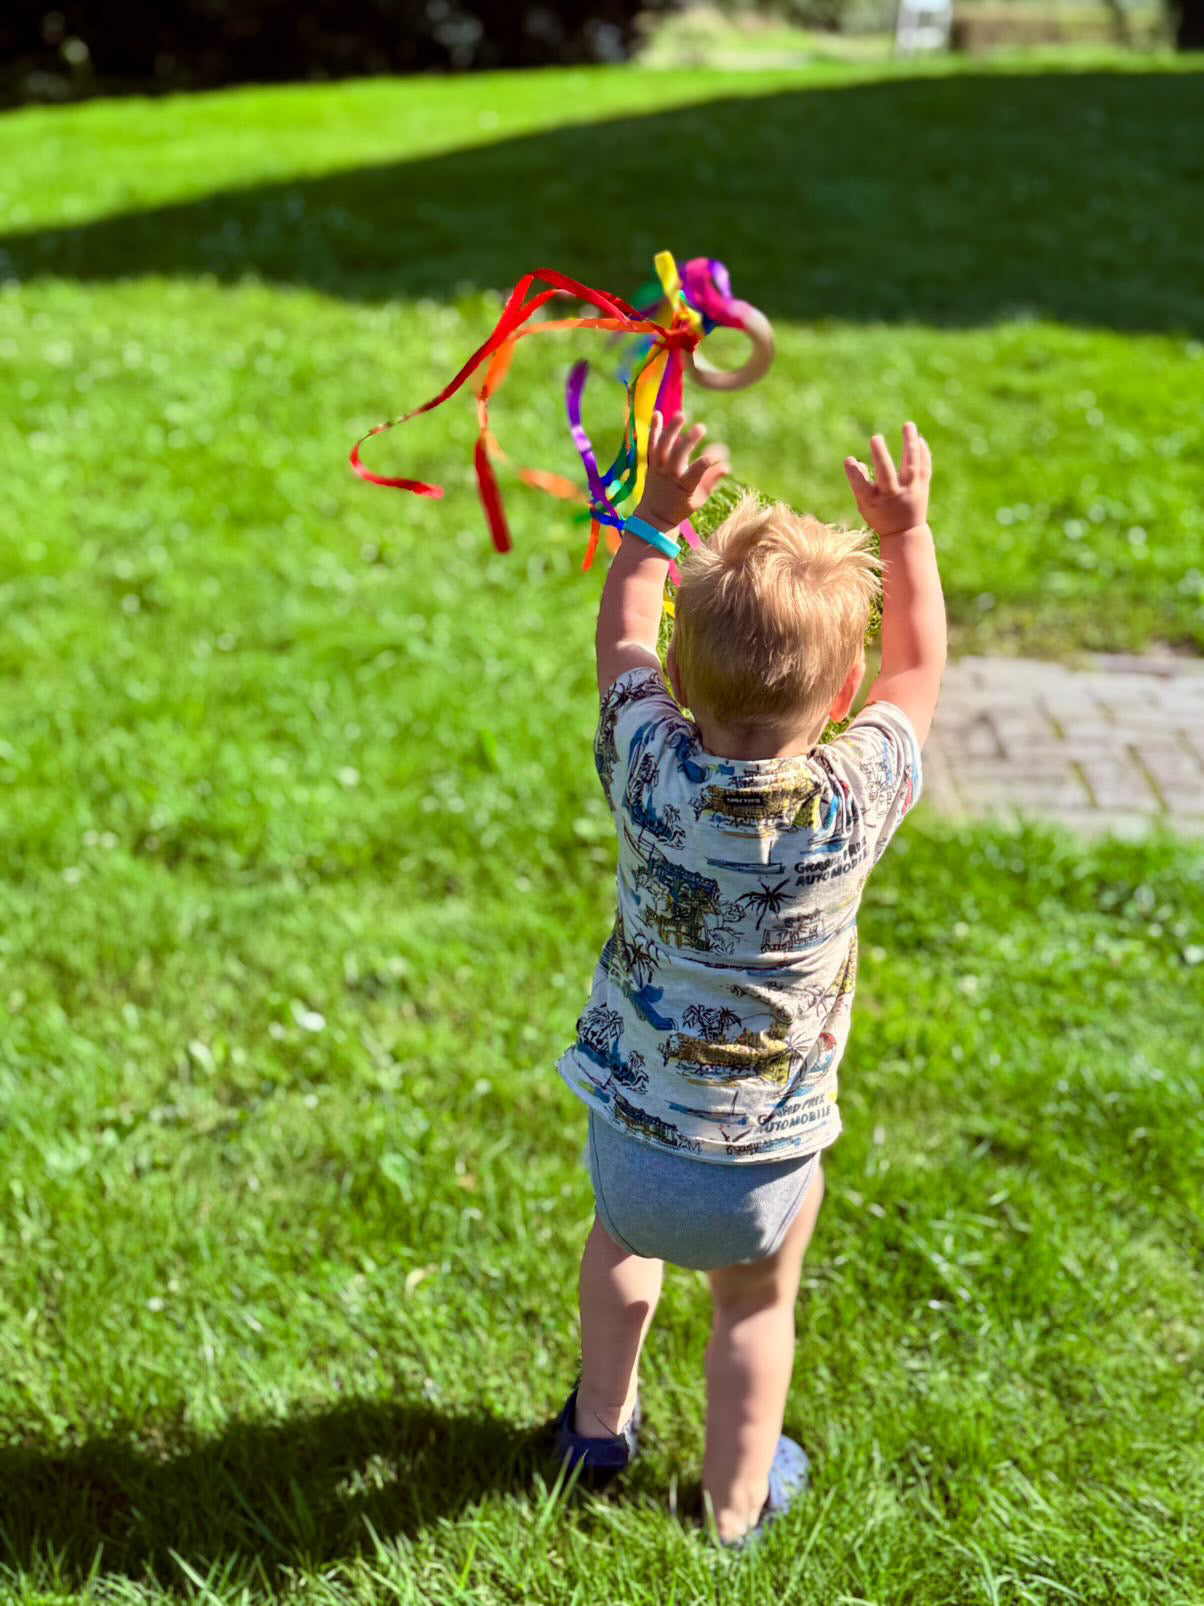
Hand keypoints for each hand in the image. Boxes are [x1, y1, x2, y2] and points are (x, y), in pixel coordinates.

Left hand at [634, 410, 729, 531]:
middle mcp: (670, 476)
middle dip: (689, 441)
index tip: (718, 456)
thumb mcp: (700, 499)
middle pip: (678, 456)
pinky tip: (657, 413)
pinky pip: (651, 444)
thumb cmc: (682, 507)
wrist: (654, 516)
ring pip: (662, 447)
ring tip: (681, 414)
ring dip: (671, 430)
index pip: (697, 471)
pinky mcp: (650, 463)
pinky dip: (654, 429)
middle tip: (701, 427)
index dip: (708, 461)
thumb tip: (726, 466)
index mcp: (684, 487)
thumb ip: (712, 481)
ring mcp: (658, 468)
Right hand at [844, 422, 931, 537]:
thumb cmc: (880, 516)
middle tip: (874, 438)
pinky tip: (919, 439)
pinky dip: (922, 452)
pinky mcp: (922, 487)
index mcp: (874, 502)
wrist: (905, 533)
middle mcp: (892, 496)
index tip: (848, 459)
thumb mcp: (864, 504)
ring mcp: (910, 491)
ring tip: (908, 425)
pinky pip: (924, 467)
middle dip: (880, 457)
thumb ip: (859, 483)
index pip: (861, 487)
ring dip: (909, 444)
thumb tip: (853, 461)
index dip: (853, 474)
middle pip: (886, 475)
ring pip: (911, 465)